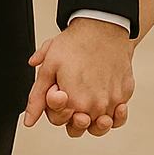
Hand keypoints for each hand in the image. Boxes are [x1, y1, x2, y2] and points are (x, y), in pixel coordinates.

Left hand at [23, 20, 132, 137]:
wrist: (104, 26)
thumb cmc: (76, 43)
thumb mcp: (48, 67)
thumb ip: (37, 98)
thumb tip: (29, 120)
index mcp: (73, 101)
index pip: (60, 120)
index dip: (55, 108)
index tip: (59, 91)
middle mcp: (94, 106)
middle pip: (80, 128)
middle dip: (73, 119)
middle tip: (74, 100)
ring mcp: (112, 101)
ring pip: (102, 125)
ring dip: (95, 121)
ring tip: (92, 107)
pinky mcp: (124, 93)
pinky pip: (119, 113)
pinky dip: (114, 112)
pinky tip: (109, 103)